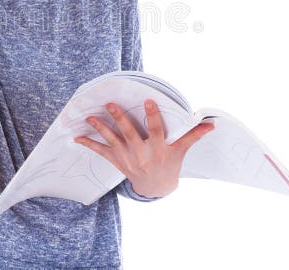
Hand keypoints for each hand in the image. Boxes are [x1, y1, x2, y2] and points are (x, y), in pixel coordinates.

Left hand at [74, 100, 214, 198]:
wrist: (157, 187)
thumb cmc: (170, 164)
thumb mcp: (181, 151)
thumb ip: (193, 135)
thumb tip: (210, 123)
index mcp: (159, 149)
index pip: (156, 130)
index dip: (152, 116)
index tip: (148, 101)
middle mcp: (142, 153)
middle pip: (130, 134)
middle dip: (119, 119)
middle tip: (110, 104)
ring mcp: (128, 158)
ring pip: (113, 141)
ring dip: (100, 128)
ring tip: (90, 117)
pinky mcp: (117, 161)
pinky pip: (101, 152)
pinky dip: (89, 144)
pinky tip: (77, 137)